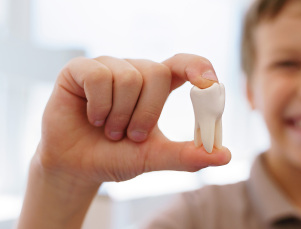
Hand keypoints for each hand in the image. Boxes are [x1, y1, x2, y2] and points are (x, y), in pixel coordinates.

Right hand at [35, 54, 231, 185]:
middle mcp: (133, 71)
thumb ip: (185, 155)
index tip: (208, 84)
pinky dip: (99, 105)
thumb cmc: (115, 157)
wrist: (76, 167)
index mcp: (156, 87)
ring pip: (127, 76)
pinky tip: (92, 118)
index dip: (197, 67)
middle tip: (133, 136)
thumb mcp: (152, 157)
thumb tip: (224, 155)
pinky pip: (99, 76)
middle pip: (155, 72)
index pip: (182, 63)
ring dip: (119, 114)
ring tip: (108, 130)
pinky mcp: (79, 69)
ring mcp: (106, 67)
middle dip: (147, 112)